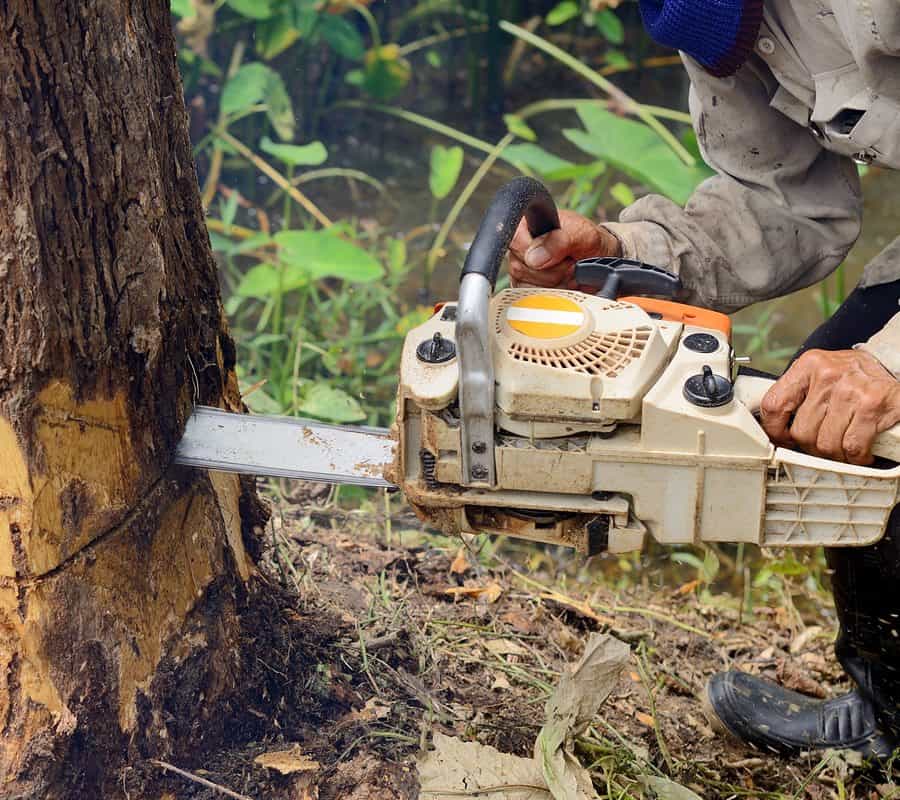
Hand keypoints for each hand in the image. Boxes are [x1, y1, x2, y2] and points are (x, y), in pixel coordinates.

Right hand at [508, 210, 620, 288]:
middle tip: (569, 262)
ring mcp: (521, 270)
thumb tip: (535, 257)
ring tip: (568, 271)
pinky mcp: (526, 289)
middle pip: (521, 268)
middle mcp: (520, 248)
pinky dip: (552, 294)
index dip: (534, 252)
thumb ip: (560, 241)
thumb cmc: (588, 242)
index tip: (555, 255)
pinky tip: (563, 284)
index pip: (514, 240)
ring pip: (527, 286)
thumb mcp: (583, 235)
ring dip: (554, 283)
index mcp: (528, 226)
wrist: (598, 261)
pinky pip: (531, 299)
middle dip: (552, 271)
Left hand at [761, 349, 899, 464]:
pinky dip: (856, 457)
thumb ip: (800, 394)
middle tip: (823, 445)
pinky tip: (860, 452)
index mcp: (808, 365)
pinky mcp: (872, 407)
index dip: (774, 430)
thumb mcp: (823, 373)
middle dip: (811, 446)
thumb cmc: (857, 375)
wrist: (896, 367)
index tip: (782, 439)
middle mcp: (827, 376)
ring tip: (843, 448)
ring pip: (826, 444)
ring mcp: (850, 391)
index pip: (774, 404)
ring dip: (835, 454)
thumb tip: (776, 426)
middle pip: (801, 431)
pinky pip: (852, 447)